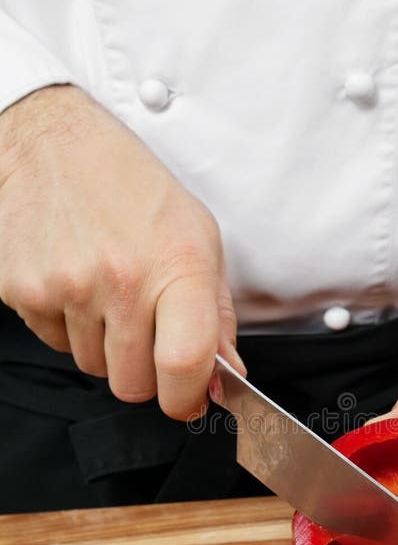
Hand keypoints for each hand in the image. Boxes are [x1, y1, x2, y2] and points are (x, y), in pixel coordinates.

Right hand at [0, 85, 242, 419]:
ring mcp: (67, 287)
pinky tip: (77, 283)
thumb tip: (225, 376)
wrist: (53, 145)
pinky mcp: (24, 291)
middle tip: (146, 330)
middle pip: (134, 385)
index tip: (189, 399)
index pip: (184, 365)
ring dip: (106, 347)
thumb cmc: (134, 189)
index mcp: (178, 266)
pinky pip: (57, 344)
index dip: (188, 398)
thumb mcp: (199, 239)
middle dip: (146, 373)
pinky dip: (70, 327)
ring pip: (95, 368)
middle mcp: (121, 280)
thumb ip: (218, 316)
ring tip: (109, 293)